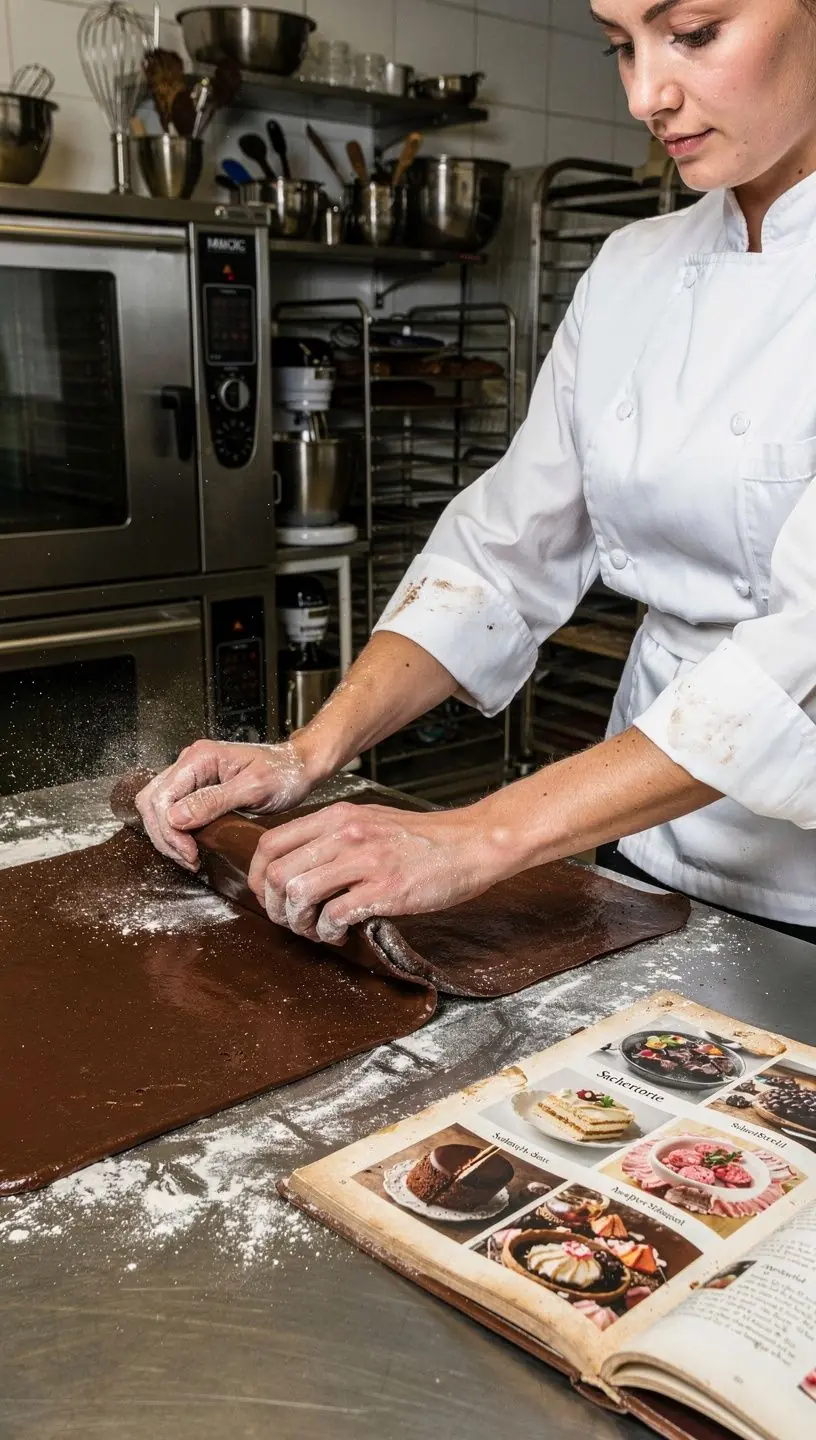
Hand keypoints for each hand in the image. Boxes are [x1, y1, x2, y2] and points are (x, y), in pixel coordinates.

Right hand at [135, 738, 316, 870]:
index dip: (168, 830)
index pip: (162, 796)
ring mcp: (192, 774)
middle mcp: (190, 762)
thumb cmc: (284, 772)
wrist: (299, 767)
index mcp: (200, 757)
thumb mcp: (254, 788)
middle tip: (189, 859)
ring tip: (190, 858)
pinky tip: (191, 847)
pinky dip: (176, 832)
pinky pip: (173, 811)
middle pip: (152, 802)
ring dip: (167, 836)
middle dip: (164, 836)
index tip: (189, 853)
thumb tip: (175, 818)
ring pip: (158, 808)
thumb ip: (214, 801)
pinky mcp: (197, 788)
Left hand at [246, 800, 514, 944]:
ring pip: (298, 894)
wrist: (470, 844)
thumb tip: (297, 864)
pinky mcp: (385, 889)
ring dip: (299, 922)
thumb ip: (332, 835)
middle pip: (277, 874)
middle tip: (292, 921)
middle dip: (275, 908)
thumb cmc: (422, 839)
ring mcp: (365, 860)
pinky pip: (334, 915)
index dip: (259, 878)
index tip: (270, 898)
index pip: (269, 844)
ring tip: (316, 929)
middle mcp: (345, 833)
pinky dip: (328, 932)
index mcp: (336, 816)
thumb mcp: (369, 820)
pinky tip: (341, 933)